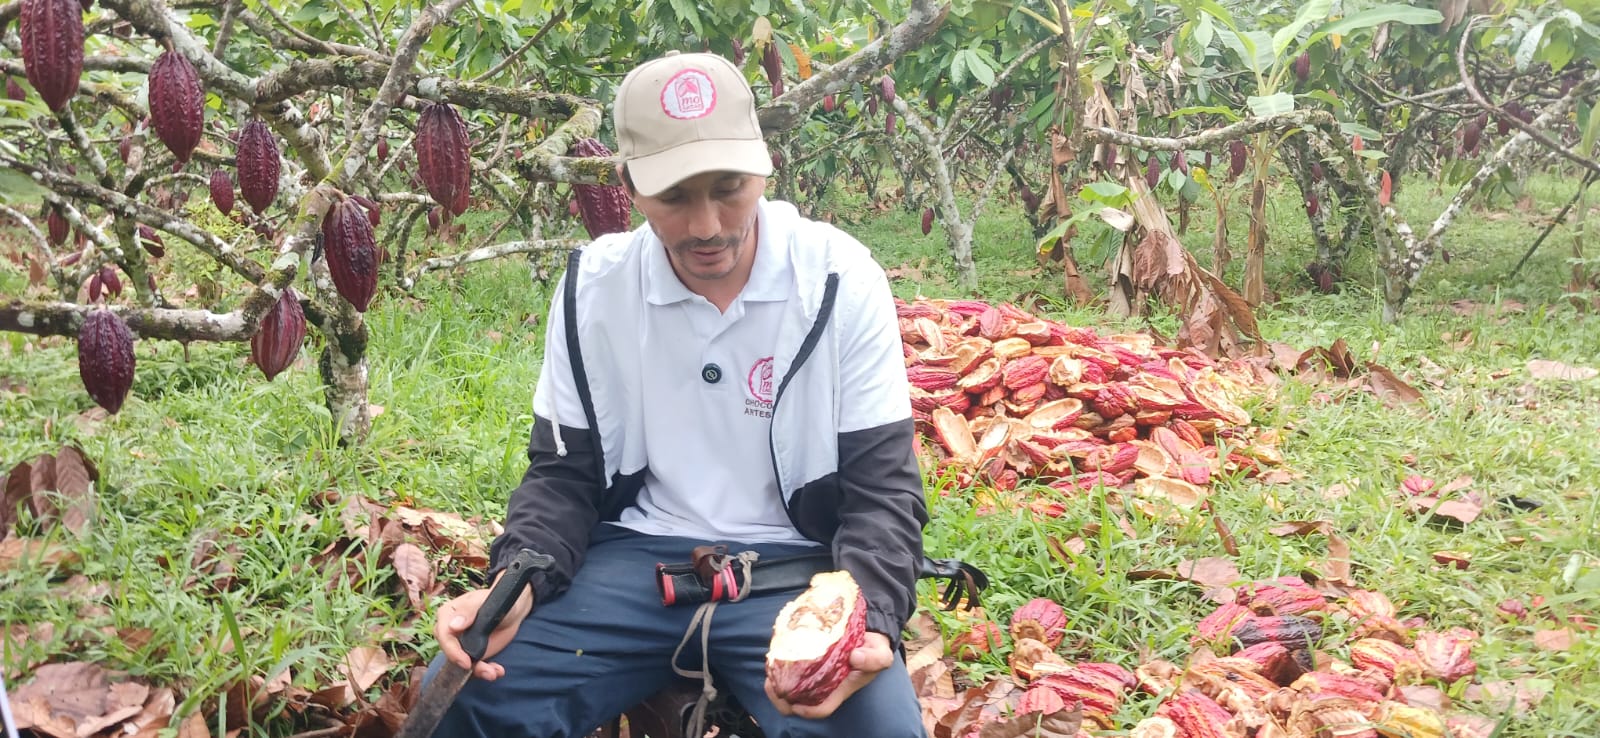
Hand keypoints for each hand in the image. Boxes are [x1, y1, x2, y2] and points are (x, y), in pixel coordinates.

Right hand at [433, 575, 534, 681]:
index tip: (466, 662)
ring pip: (462, 664)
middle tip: (487, 671)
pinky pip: (473, 667)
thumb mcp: (484, 600)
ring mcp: (460, 644)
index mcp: (447, 614)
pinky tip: (498, 670)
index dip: (453, 651)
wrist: (511, 611)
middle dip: (467, 666)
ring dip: (478, 671)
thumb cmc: (496, 600)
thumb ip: (468, 610)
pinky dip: (485, 671)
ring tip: (494, 673)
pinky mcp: (472, 653)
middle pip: (450, 653)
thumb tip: (453, 626)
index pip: (443, 635)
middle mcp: (450, 631)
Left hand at [766, 631, 894, 719]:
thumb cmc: (873, 648)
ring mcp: (815, 674)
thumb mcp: (881, 654)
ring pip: (790, 688)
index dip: (808, 711)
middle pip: (799, 703)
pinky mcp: (808, 660)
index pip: (823, 707)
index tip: (796, 705)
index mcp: (840, 688)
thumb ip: (875, 659)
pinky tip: (774, 658)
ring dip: (776, 685)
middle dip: (782, 700)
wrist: (868, 631)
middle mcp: (825, 685)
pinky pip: (788, 670)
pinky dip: (778, 668)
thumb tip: (855, 658)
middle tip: (772, 686)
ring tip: (769, 675)